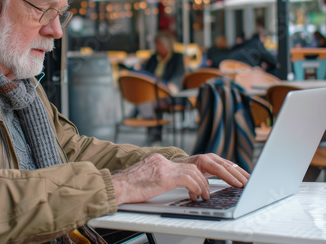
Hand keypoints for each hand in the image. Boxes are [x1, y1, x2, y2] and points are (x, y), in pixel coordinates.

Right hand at [111, 153, 248, 204]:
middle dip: (226, 170)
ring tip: (212, 194)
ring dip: (209, 184)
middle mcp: (167, 160)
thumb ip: (168, 180)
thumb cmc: (129, 189)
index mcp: (165, 161)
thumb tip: (185, 187)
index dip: (218, 167)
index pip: (197, 161)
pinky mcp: (163, 175)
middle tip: (242, 180)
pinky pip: (189, 178)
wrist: (114, 187)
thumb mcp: (151, 182)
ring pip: (199, 169)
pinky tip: (198, 196)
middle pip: (205, 160)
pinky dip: (198, 188)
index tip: (233, 173)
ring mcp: (165, 166)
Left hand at [172, 153, 248, 188]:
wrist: (180, 162)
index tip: (238, 184)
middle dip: (239, 175)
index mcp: (203, 161)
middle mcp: (210, 158)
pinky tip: (245, 176)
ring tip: (251, 180)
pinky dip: (238, 170)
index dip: (229, 177)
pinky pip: (230, 165)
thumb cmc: (184, 171)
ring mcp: (215, 158)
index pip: (219, 169)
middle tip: (248, 184)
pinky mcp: (218, 160)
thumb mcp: (187, 177)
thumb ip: (192, 186)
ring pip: (231, 165)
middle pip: (227, 166)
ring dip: (241, 173)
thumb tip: (196, 196)